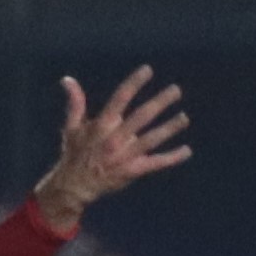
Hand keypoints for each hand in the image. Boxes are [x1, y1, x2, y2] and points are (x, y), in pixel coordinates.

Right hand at [35, 66, 196, 222]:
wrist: (76, 185)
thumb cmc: (75, 153)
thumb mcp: (72, 127)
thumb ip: (75, 103)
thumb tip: (68, 80)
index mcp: (101, 125)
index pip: (120, 98)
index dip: (134, 83)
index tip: (148, 70)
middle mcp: (116, 139)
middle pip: (142, 116)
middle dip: (160, 102)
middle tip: (176, 90)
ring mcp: (126, 155)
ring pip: (152, 139)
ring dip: (170, 128)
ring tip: (185, 117)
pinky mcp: (134, 170)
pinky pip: (156, 163)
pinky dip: (172, 157)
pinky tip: (187, 150)